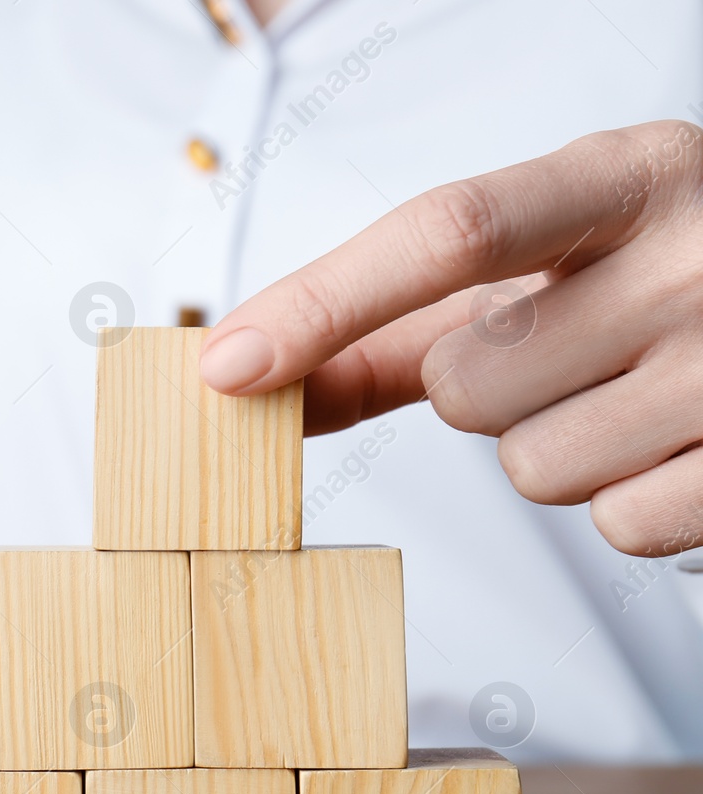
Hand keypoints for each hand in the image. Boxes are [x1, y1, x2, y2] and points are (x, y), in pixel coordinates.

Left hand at [199, 120, 702, 556]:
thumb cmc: (643, 277)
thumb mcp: (539, 261)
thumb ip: (385, 320)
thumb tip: (238, 376)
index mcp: (624, 178)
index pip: (446, 233)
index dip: (324, 303)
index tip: (228, 364)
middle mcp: (695, 256)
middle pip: (467, 384)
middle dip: (484, 389)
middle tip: (567, 355)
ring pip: (531, 469)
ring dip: (552, 447)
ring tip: (625, 394)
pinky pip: (618, 526)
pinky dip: (625, 501)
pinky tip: (670, 442)